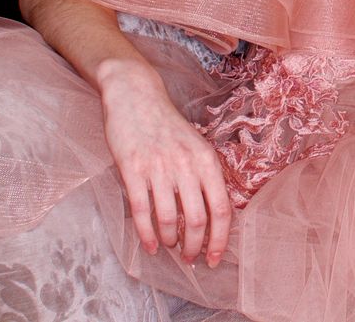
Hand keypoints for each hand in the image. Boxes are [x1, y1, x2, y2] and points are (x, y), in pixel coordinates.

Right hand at [99, 61, 231, 266]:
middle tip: (190, 258)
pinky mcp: (133, 169)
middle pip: (198, 219)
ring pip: (170, 219)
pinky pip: (142, 210)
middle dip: (194, 246)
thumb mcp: (197, 145)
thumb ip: (206, 175)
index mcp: (206, 160)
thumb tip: (214, 215)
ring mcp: (159, 167)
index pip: (221, 209)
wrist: (136, 96)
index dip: (220, 239)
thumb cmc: (168, 125)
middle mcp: (186, 165)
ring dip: (170, 240)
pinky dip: (147, 234)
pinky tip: (150, 245)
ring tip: (169, 246)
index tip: (215, 258)